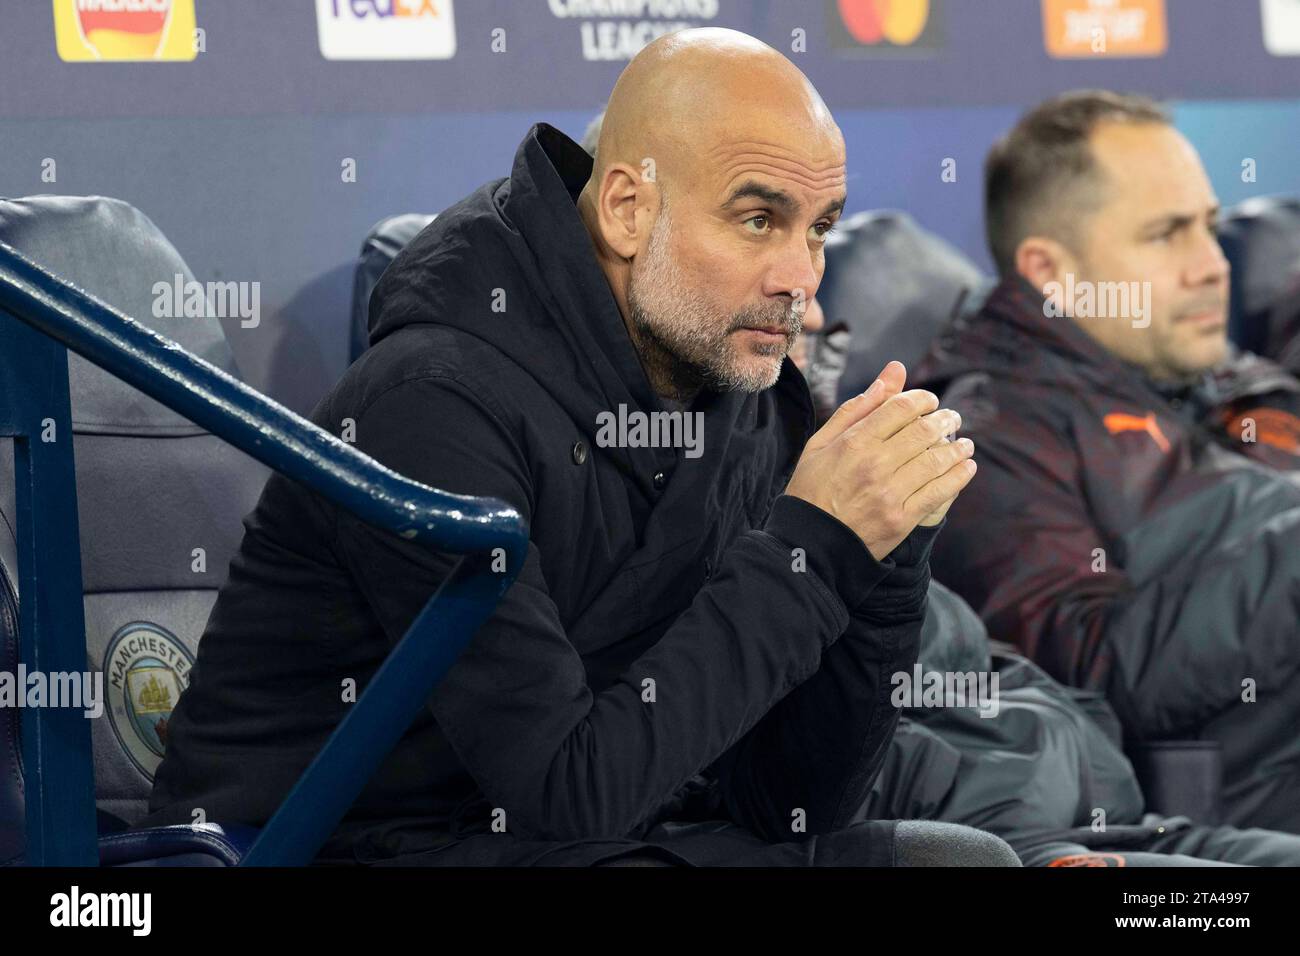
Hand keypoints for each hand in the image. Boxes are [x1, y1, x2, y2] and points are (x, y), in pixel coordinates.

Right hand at [784, 361, 975, 560]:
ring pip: (936, 461)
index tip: (930, 401)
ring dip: (957, 448)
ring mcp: (889, 493)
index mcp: (853, 443)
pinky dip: (959, 477)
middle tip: (952, 418)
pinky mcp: (902, 519)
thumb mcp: (822, 443)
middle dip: (945, 419)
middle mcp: (874, 465)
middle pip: (923, 431)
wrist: (811, 543)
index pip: (900, 408)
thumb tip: (893, 372)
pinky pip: (939, 492)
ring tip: (964, 444)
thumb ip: (858, 407)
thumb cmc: (813, 488)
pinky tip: (966, 468)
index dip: (922, 399)